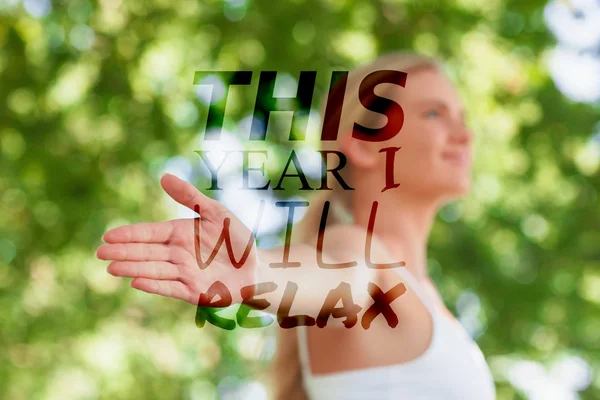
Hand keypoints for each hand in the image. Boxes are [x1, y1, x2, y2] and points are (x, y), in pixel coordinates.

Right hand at [96, 174, 257, 305]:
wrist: (257, 266)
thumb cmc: (237, 238)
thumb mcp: (216, 212)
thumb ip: (190, 197)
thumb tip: (163, 176)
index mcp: (180, 234)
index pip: (149, 233)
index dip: (129, 234)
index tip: (107, 236)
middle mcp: (178, 254)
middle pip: (146, 252)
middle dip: (123, 253)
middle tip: (100, 253)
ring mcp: (184, 273)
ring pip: (154, 269)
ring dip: (133, 269)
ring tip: (111, 268)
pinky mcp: (193, 292)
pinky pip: (170, 287)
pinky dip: (154, 284)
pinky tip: (136, 282)